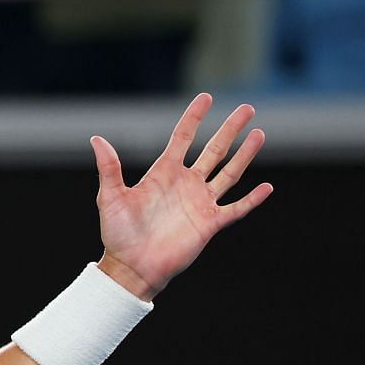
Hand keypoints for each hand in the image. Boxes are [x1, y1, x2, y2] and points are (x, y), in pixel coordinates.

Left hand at [91, 94, 271, 300]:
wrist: (131, 267)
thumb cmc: (117, 234)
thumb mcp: (110, 198)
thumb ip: (109, 168)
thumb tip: (97, 139)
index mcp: (163, 174)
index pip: (182, 138)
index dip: (194, 117)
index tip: (206, 97)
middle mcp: (185, 184)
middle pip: (213, 150)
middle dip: (230, 129)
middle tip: (247, 108)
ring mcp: (200, 203)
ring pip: (229, 173)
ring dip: (244, 155)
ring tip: (259, 134)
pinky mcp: (209, 224)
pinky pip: (236, 209)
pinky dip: (252, 199)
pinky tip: (267, 187)